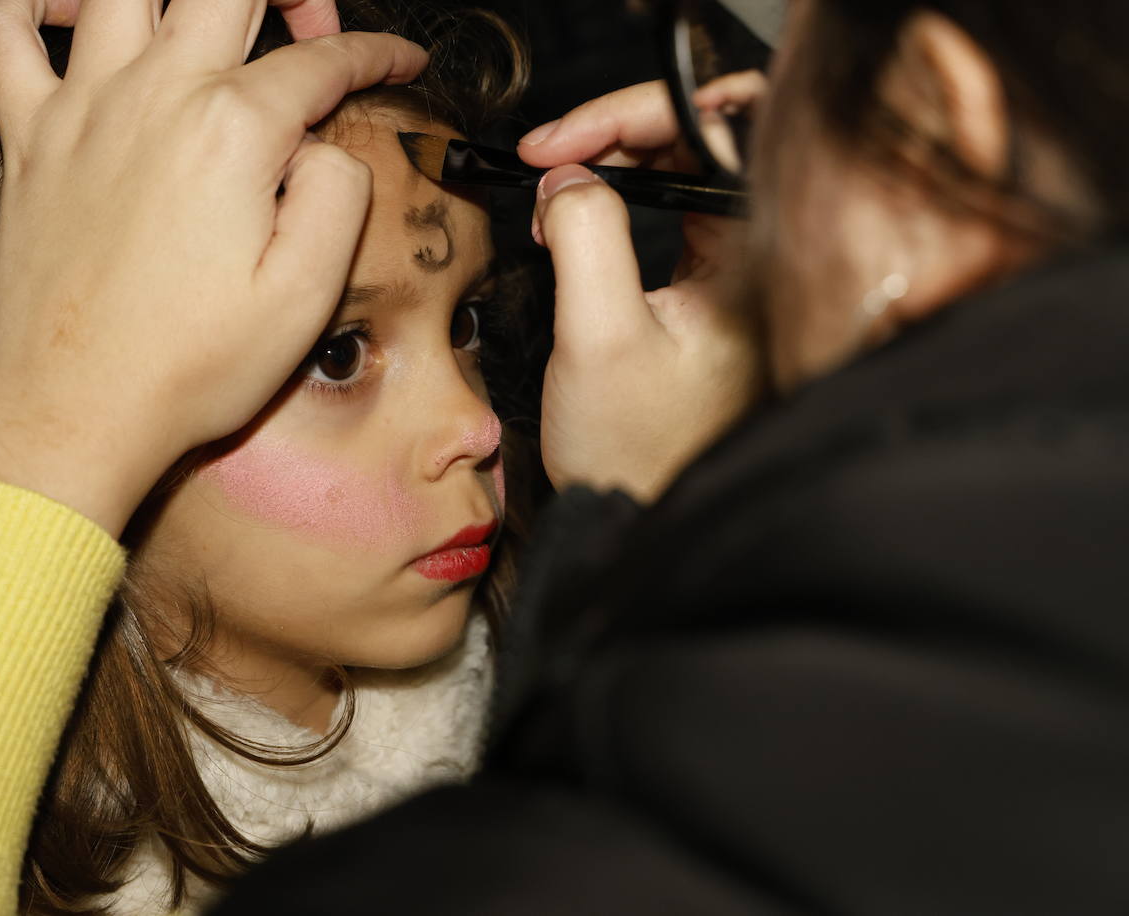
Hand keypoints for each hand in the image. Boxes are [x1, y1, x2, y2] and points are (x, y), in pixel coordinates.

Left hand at [0, 0, 426, 535]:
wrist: (72, 412)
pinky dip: (32, 6)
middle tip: (313, 32)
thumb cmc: (188, 367)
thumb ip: (338, 193)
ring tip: (208, 19)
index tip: (400, 62)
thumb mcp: (306, 296)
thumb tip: (323, 146)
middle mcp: (153, 95)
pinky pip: (5, 32)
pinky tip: (72, 19)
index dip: (375, 53)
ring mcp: (81, 110)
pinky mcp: (28, 140)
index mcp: (232, 131)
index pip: (322, 59)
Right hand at [520, 79, 765, 502]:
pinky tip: (572, 215)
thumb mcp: (598, 339)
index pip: (720, 131)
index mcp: (758, 258)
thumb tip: (567, 173)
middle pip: (702, 135)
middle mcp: (758, 251)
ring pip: (680, 165)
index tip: (558, 142)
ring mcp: (733, 263)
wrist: (636, 507)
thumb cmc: (630, 448)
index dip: (635, 115)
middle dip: (616, 130)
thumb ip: (586, 238)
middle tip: (544, 154)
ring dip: (610, 160)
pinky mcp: (704, 279)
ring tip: (550, 191)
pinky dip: (615, 196)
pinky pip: (667, 204)